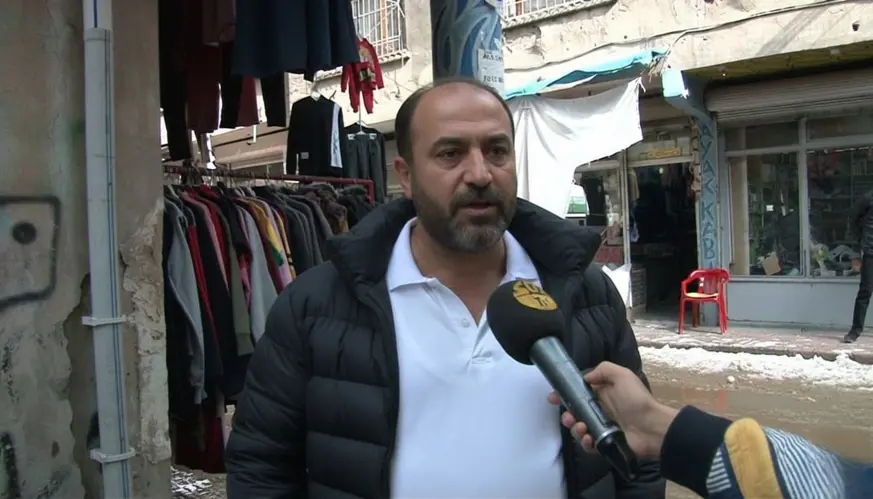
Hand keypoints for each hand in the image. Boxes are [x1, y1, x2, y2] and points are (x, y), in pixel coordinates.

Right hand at [547, 361, 678, 458]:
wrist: (652, 427)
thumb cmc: (637, 400)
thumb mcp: (622, 375)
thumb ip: (603, 370)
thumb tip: (585, 378)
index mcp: (603, 394)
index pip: (578, 394)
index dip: (564, 395)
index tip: (553, 397)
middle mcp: (600, 411)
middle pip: (575, 413)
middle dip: (567, 415)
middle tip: (568, 417)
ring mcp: (602, 428)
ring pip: (579, 429)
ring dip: (575, 428)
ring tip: (581, 428)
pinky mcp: (605, 444)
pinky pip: (589, 445)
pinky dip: (585, 442)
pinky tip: (589, 438)